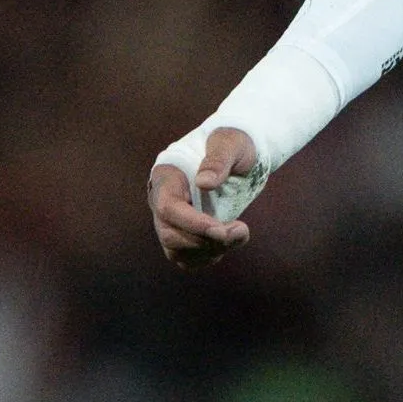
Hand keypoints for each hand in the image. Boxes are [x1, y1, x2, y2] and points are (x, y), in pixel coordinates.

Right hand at [146, 127, 256, 268]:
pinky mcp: (184, 235)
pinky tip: (231, 240)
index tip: (221, 229)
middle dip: (205, 240)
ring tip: (240, 233)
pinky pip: (188, 258)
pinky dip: (209, 256)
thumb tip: (204, 183)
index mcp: (167, 176)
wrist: (236, 155)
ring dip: (211, 250)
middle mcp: (162, 202)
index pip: (168, 208)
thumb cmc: (231, 144)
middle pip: (169, 235)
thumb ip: (218, 159)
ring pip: (177, 251)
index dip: (191, 223)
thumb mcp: (229, 143)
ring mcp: (171, 221)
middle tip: (240, 231)